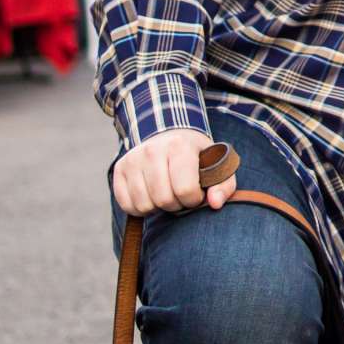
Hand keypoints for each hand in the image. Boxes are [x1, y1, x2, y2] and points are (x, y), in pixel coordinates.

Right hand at [111, 128, 234, 216]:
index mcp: (179, 146)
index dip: (193, 199)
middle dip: (176, 204)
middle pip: (163, 199)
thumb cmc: (196, 157)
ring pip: (144, 204)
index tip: (196, 192)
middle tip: (180, 194)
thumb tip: (214, 204)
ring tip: (166, 193)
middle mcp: (152, 150)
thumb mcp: (217, 166)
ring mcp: (132, 159)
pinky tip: (151, 195)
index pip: (184, 189)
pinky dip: (140, 208)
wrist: (169, 135)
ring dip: (158, 207)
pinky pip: (126, 205)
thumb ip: (224, 186)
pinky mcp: (119, 169)